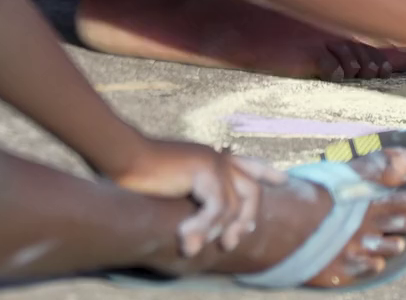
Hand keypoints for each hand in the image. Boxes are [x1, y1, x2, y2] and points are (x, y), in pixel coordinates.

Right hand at [106, 138, 288, 255]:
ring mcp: (214, 162)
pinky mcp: (204, 171)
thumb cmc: (136, 172)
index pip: (248, 163)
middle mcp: (217, 157)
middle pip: (251, 189)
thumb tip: (195, 218)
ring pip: (233, 206)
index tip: (283, 180)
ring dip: (215, 232)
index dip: (267, 171)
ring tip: (194, 248)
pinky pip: (216, 208)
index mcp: (211, 157)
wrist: (122, 156)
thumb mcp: (170, 182)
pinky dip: (202, 227)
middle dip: (246, 218)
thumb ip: (188, 194)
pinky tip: (185, 239)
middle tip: (234, 241)